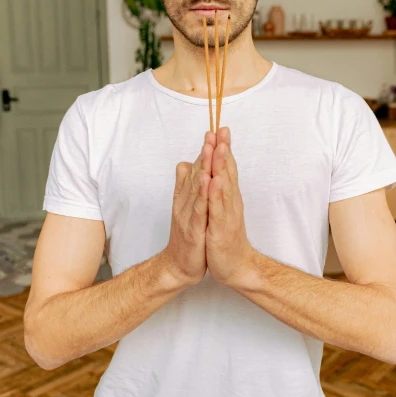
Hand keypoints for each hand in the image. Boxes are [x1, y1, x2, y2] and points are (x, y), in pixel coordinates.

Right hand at [164, 129, 216, 286]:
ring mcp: (188, 214)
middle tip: (213, 132)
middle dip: (206, 152)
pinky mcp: (192, 228)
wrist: (179, 265)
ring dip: (203, 167)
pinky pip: (198, 208)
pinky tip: (208, 180)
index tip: (216, 130)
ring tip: (210, 148)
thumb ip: (185, 185)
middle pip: (197, 172)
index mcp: (188, 196)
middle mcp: (186, 201)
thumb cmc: (187, 236)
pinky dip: (203, 194)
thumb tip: (183, 163)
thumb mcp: (187, 208)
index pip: (198, 168)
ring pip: (197, 187)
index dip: (206, 150)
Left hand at [206, 127, 253, 286]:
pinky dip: (217, 195)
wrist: (235, 267)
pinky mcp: (221, 229)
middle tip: (222, 129)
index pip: (226, 168)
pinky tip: (214, 181)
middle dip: (224, 150)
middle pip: (227, 172)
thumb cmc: (225, 238)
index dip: (223, 148)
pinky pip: (218, 209)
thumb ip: (215, 191)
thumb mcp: (218, 211)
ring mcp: (227, 215)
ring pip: (224, 187)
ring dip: (222, 167)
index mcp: (228, 197)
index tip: (220, 128)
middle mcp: (231, 202)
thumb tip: (212, 173)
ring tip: (219, 147)